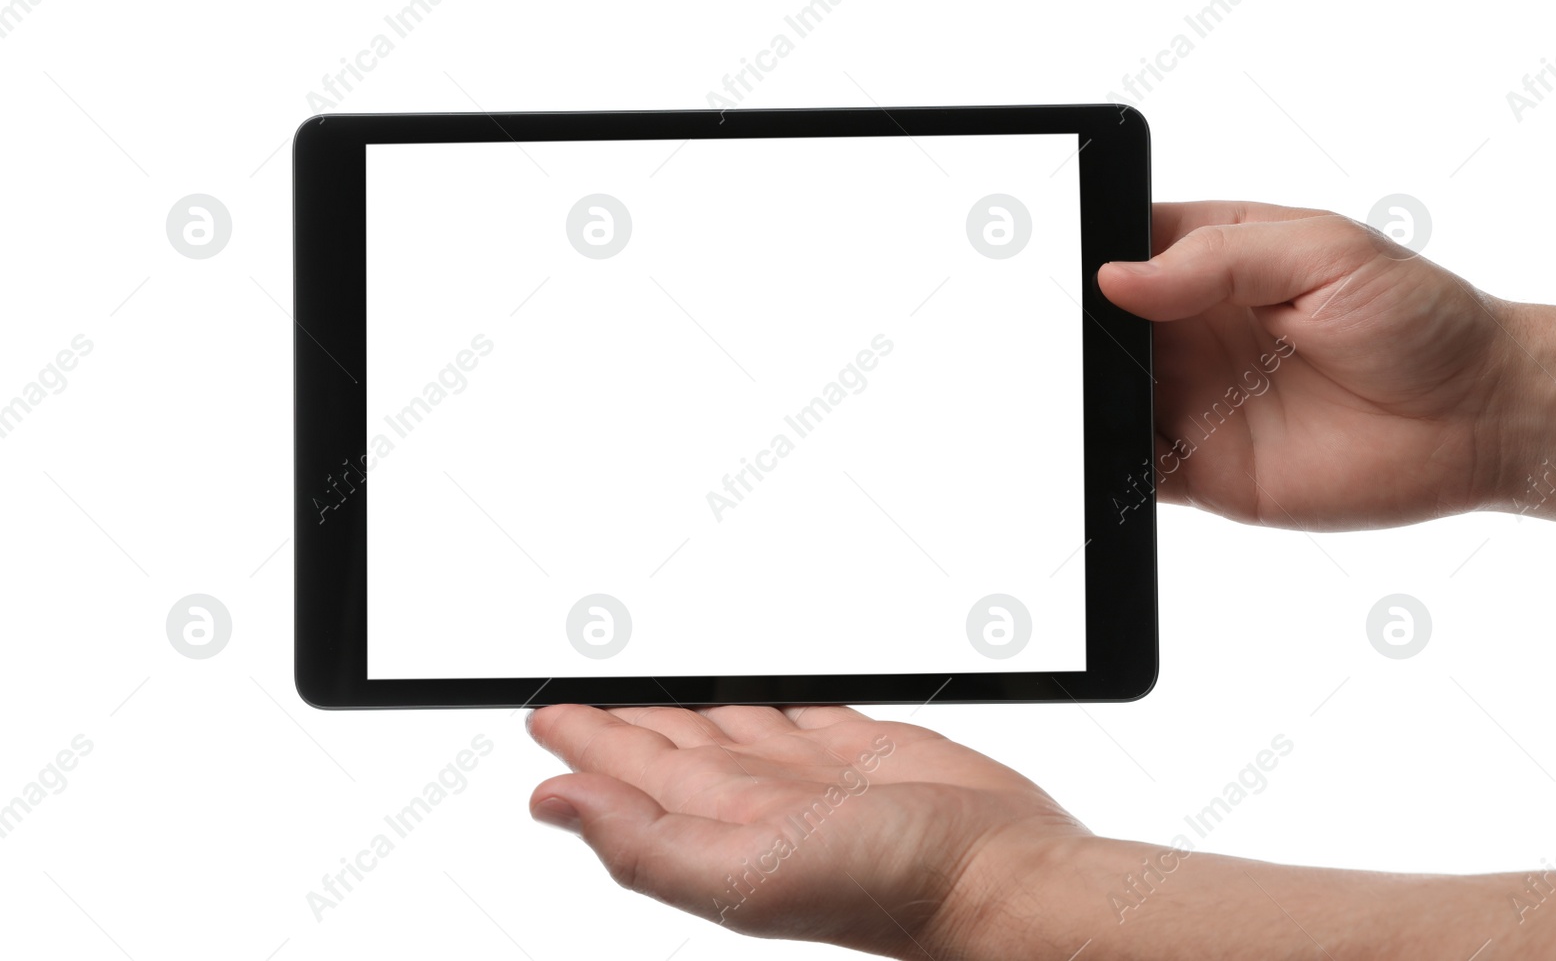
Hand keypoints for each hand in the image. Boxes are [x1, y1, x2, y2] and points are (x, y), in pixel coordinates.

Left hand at [527, 703, 1089, 957]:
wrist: (1003, 875)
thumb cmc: (890, 886)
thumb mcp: (744, 875)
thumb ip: (642, 842)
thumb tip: (550, 801)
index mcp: (719, 825)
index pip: (630, 770)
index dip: (583, 739)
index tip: (543, 712)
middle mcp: (759, 799)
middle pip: (671, 742)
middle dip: (624, 713)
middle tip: (584, 682)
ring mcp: (813, 773)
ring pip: (730, 721)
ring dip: (687, 700)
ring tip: (649, 678)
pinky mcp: (865, 747)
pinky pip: (801, 708)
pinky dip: (770, 693)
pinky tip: (751, 688)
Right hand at [1097, 201, 1523, 529]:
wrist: (1480, 418)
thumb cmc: (1419, 319)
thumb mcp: (1325, 252)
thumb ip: (1218, 259)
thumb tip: (1119, 278)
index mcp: (1212, 261)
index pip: (1126, 246)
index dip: (1095, 253)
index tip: (1085, 268)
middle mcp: (1191, 330)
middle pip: (1103, 327)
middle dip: (1081, 331)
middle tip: (1091, 337)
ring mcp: (1192, 401)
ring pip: (1107, 398)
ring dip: (1090, 398)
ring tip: (1101, 391)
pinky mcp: (1203, 470)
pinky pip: (1135, 469)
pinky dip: (1110, 466)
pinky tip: (1115, 449)